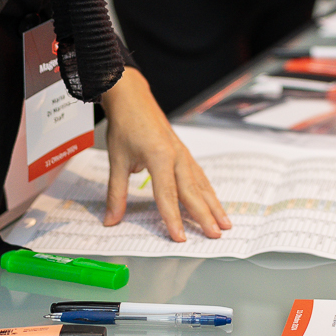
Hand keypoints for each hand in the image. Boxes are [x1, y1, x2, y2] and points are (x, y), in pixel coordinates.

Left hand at [99, 69, 228, 241]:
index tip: (180, 237)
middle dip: (204, 215)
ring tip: (225, 223)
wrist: (133, 98)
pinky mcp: (184, 152)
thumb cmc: (125, 125)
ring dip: (213, 204)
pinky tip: (214, 202)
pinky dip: (208, 191)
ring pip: (201, 183)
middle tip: (216, 235)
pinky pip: (199, 175)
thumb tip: (110, 220)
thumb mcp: (117, 160)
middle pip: (192, 191)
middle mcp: (176, 155)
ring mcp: (182, 153)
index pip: (167, 194)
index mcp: (159, 156)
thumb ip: (116, 193)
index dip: (173, 218)